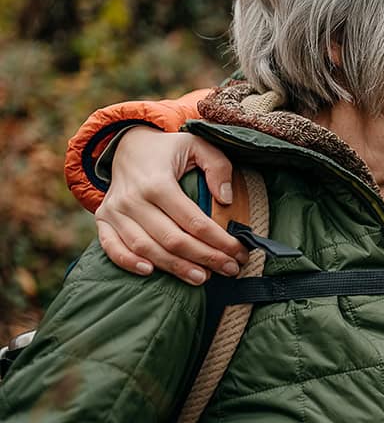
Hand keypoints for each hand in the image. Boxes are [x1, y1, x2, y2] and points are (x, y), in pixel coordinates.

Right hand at [95, 127, 246, 284]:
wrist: (128, 145)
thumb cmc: (169, 149)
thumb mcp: (198, 145)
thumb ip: (217, 166)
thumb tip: (227, 199)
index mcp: (158, 182)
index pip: (194, 221)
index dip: (219, 241)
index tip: (240, 252)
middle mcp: (133, 199)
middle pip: (172, 239)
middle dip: (205, 258)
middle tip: (230, 270)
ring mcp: (115, 211)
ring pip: (145, 248)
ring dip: (175, 267)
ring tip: (202, 278)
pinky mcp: (103, 219)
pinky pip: (111, 247)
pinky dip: (127, 262)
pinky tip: (150, 273)